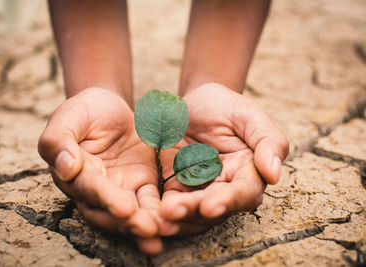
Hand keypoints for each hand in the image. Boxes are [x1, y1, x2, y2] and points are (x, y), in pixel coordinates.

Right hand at [38, 88, 176, 253]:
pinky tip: (174, 220)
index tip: (123, 209)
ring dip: (145, 224)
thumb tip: (64, 168)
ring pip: (132, 212)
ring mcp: (121, 188)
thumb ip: (59, 140)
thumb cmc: (85, 110)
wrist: (111, 107)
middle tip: (147, 229)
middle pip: (109, 212)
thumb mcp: (69, 117)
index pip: (90, 189)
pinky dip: (160, 211)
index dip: (106, 199)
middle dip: (128, 222)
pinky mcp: (142, 183)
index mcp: (75, 173)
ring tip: (161, 232)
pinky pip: (151, 200)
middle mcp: (96, 189)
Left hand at [159, 83, 288, 233]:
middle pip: (215, 207)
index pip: (244, 193)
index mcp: (248, 171)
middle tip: (173, 211)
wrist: (192, 102)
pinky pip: (172, 203)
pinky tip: (151, 211)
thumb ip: (267, 140)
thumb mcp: (247, 114)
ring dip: (178, 216)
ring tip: (160, 214)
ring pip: (193, 212)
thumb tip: (274, 174)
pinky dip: (162, 210)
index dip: (229, 201)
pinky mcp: (177, 187)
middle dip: (195, 211)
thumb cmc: (224, 105)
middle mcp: (226, 186)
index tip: (211, 206)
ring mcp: (200, 189)